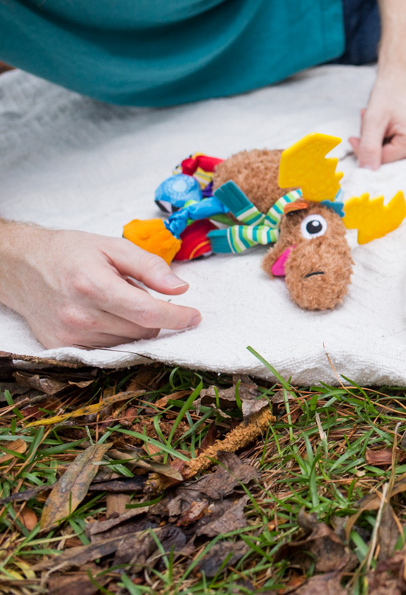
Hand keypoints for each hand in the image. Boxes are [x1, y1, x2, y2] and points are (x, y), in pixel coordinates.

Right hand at [0, 223, 200, 348]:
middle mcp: (79, 315)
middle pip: (142, 329)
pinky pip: (107, 349)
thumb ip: (150, 267)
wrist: (20, 266)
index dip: (178, 317)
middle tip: (138, 292)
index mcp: (94, 285)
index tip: (194, 316)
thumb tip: (180, 288)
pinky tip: (105, 316)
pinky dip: (117, 335)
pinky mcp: (61, 347)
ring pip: (127, 342)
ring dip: (135, 325)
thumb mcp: (113, 246)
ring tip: (115, 301)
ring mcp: (68, 335)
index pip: (148, 312)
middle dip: (154, 315)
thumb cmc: (69, 252)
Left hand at [349, 55, 405, 168]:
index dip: (364, 149)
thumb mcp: (374, 118)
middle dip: (374, 143)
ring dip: (381, 139)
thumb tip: (365, 173)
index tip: (354, 136)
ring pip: (395, 153)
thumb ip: (368, 147)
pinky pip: (403, 147)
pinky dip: (390, 136)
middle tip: (367, 120)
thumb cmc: (392, 89)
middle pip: (391, 159)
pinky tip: (388, 121)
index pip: (384, 161)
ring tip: (378, 117)